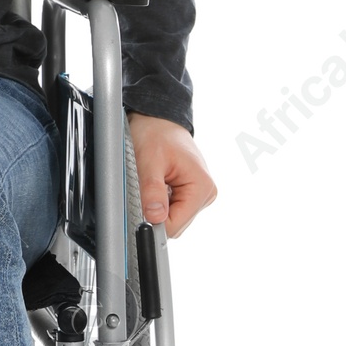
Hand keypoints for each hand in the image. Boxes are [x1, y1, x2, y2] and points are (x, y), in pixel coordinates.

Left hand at [127, 114, 216, 238]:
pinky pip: (173, 210)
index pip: (176, 225)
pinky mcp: (191, 194)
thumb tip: (154, 218)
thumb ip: (152, 192)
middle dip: (156, 213)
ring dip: (157, 207)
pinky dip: (160, 203)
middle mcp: (206, 194)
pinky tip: (157, 186)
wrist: (158, 120)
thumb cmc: (156, 134)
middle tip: (143, 190)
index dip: (154, 222)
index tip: (139, 211)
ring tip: (152, 183)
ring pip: (173, 219)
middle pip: (175, 225)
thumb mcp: (149, 162)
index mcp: (202, 187)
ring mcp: (199, 195)